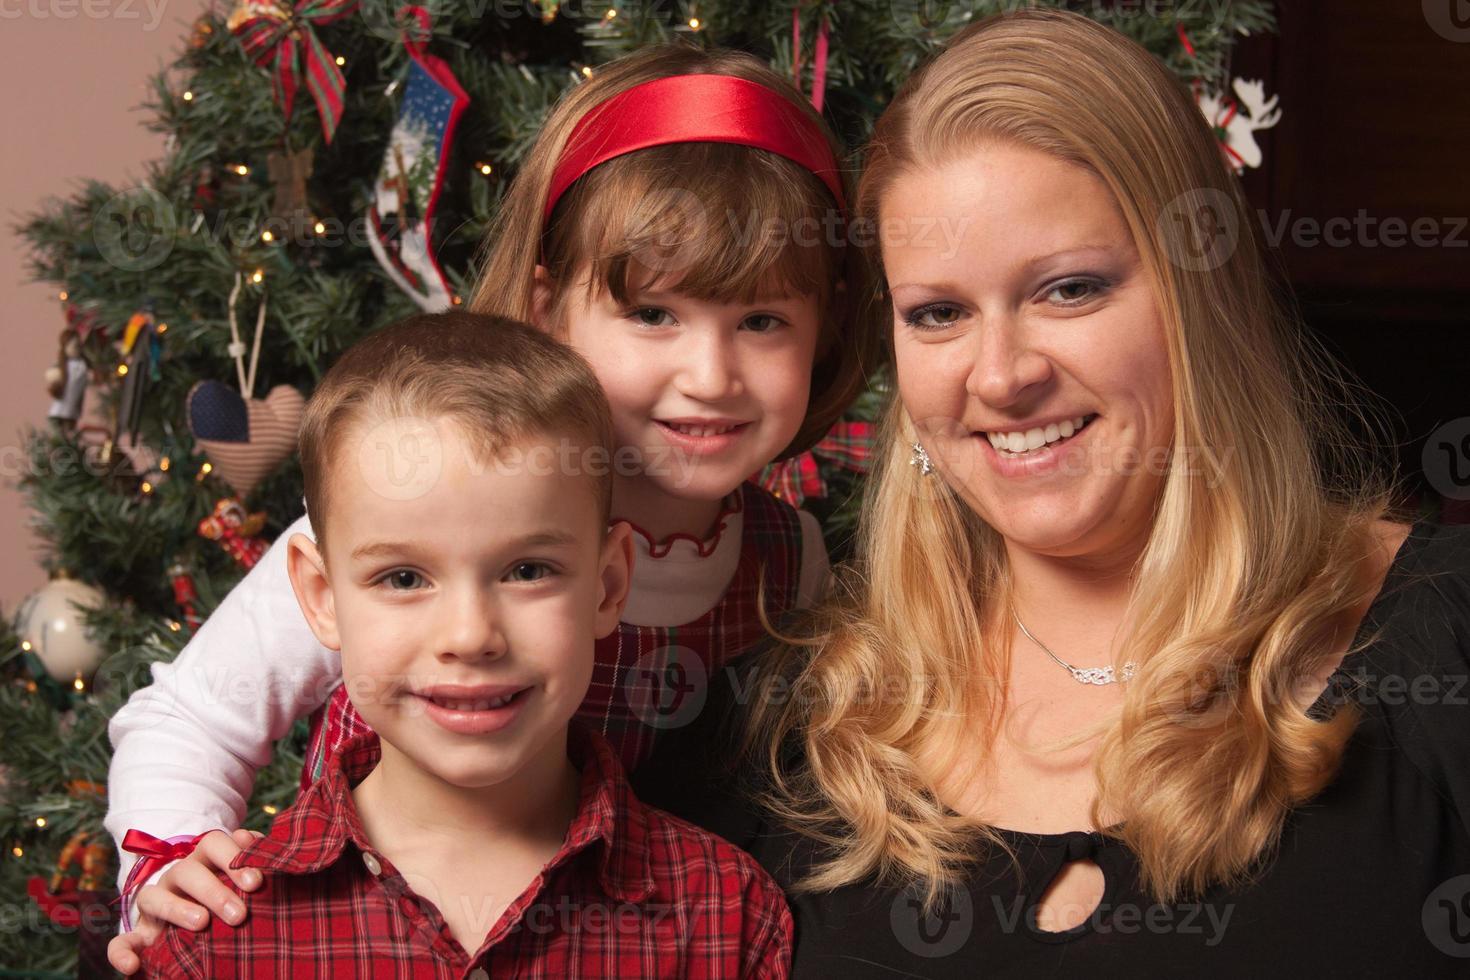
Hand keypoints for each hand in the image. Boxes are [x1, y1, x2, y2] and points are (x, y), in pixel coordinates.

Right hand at [106, 829, 263, 974]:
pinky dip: (121, 953)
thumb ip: (252, 862)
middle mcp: (176, 878)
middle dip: (214, 890)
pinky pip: (120, 942)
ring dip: (177, 909)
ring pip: (153, 897)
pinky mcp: (139, 935)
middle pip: (188, 871)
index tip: (257, 883)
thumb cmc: (230, 895)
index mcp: (204, 861)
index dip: (234, 857)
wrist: (195, 925)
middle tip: (239, 915)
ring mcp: (154, 905)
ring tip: (202, 924)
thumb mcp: (241, 879)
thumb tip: (263, 845)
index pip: (214, 844)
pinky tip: (131, 966)